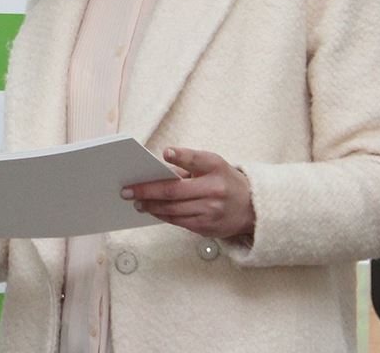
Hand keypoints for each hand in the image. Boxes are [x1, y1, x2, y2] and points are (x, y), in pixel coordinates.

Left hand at [123, 147, 255, 238]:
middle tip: (127, 191)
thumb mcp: (213, 165)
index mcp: (216, 167)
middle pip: (174, 191)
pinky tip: (151, 210)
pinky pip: (178, 221)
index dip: (181, 156)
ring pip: (172, 209)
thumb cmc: (224, 180)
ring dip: (150, 206)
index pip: (196, 160)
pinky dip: (162, 215)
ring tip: (136, 202)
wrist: (252, 207)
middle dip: (147, 191)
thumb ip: (188, 166)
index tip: (166, 152)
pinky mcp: (207, 227)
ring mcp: (211, 210)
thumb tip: (155, 171)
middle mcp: (215, 189)